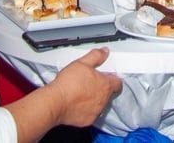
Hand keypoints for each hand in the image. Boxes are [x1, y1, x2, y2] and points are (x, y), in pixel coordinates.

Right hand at [4, 48, 121, 139]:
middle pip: (108, 93)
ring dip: (94, 98)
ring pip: (100, 104)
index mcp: (105, 85)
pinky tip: (77, 102)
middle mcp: (103, 100)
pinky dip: (86, 108)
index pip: (118, 82)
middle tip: (89, 82)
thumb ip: (96, 56)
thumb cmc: (68, 84)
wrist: (55, 102)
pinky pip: (90, 113)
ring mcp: (96, 111)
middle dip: (101, 88)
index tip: (106, 75)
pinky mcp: (88, 120)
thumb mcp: (82, 63)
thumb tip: (104, 52)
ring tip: (81, 91)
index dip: (112, 78)